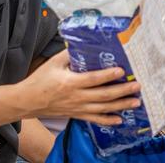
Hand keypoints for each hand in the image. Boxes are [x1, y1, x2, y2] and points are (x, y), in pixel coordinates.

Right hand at [20, 50, 141, 125]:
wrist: (27, 101)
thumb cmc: (40, 80)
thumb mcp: (53, 63)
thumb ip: (69, 54)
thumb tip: (84, 43)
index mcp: (70, 82)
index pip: (93, 79)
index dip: (108, 75)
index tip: (122, 70)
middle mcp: (76, 97)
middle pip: (103, 95)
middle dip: (122, 91)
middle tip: (137, 86)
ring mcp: (77, 108)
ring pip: (103, 109)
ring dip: (120, 105)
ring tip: (136, 102)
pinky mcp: (76, 115)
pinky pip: (94, 119)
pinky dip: (107, 120)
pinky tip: (120, 119)